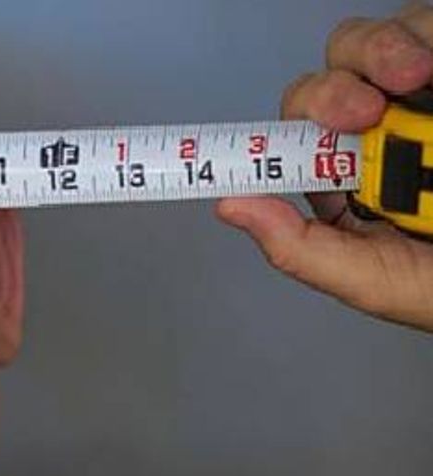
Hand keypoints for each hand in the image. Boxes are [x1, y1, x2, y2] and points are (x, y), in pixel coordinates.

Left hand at [216, 5, 432, 333]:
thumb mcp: (377, 279)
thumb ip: (302, 248)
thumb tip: (230, 208)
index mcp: (343, 182)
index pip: (295, 135)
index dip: (298, 119)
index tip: (329, 121)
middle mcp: (375, 133)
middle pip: (326, 80)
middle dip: (335, 88)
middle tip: (365, 109)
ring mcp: (417, 99)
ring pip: (373, 43)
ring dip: (383, 48)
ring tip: (416, 73)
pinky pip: (430, 27)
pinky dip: (427, 36)